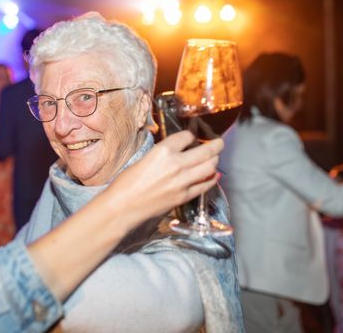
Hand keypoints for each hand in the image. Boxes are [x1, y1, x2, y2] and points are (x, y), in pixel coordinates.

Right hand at [107, 130, 222, 226]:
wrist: (123, 207)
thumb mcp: (145, 158)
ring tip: (214, 158)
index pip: (187, 136)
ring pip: (211, 166)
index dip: (191, 135)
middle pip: (207, 150)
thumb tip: (178, 152)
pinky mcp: (185, 196)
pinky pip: (206, 185)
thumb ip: (164, 154)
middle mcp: (177, 164)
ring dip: (215, 160)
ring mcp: (183, 181)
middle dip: (216, 144)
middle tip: (219, 142)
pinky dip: (212, 178)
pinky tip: (212, 175)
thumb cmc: (127, 182)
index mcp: (163, 150)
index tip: (193, 137)